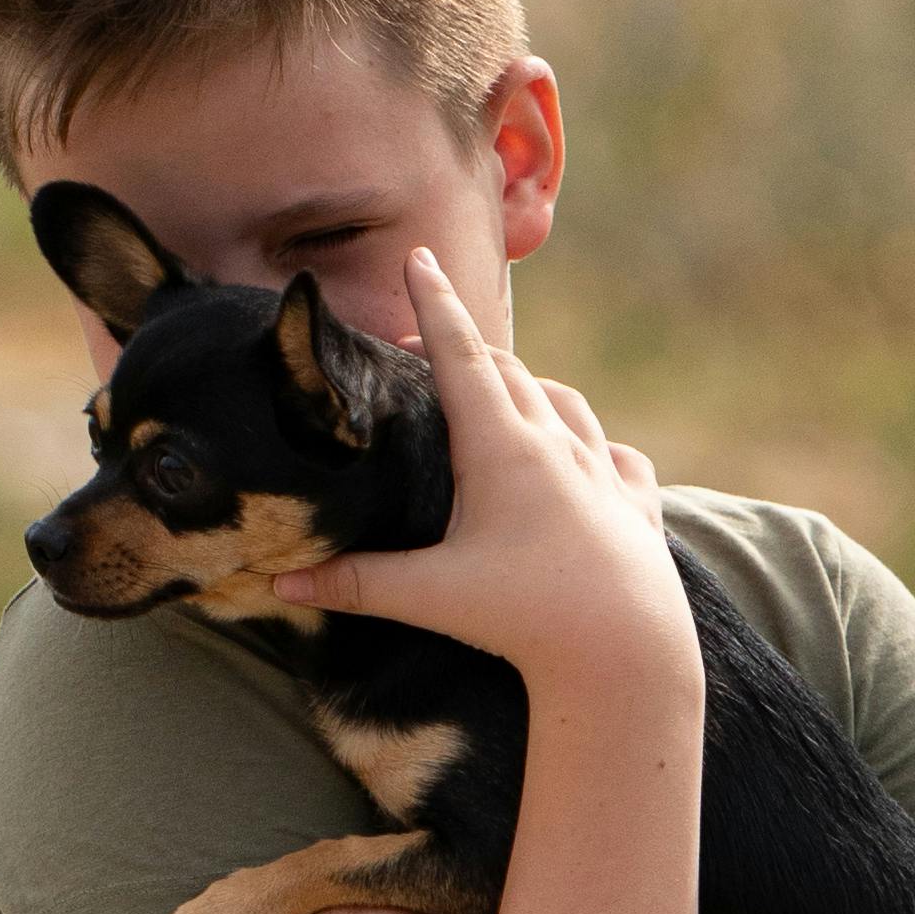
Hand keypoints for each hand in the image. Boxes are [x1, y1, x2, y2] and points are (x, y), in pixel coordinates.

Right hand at [305, 255, 690, 698]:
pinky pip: (619, 458)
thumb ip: (354, 584)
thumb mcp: (431, 598)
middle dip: (466, 348)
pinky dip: (596, 446)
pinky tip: (592, 458)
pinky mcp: (638, 506)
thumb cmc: (525, 619)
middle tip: (425, 346)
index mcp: (502, 448)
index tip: (417, 258)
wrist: (627, 655)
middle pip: (509, 372)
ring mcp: (604, 473)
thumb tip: (276, 583)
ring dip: (531, 388)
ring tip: (506, 393)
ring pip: (566, 405)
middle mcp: (557, 445)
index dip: (434, 304)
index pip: (461, 355)